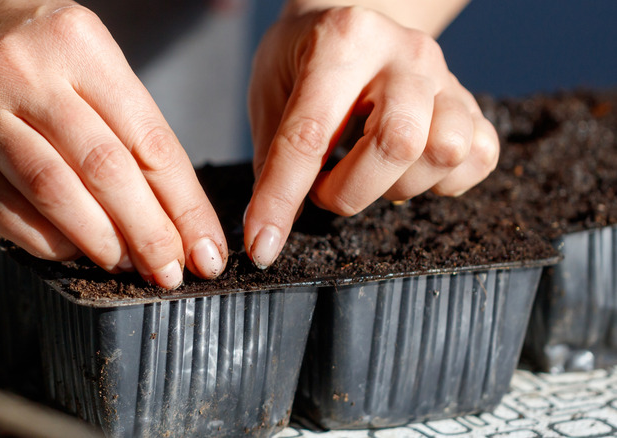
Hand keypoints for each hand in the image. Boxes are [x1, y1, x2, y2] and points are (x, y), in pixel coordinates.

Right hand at [0, 0, 226, 287]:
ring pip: (59, 194)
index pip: (151, 140)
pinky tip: (78, 253)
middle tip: (175, 271)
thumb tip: (168, 198)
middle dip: (153, 233)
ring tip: (134, 267)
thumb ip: (122, 113)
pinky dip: (53, 241)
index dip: (185, 203)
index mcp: (81, 46)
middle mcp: (32, 77)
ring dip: (105, 242)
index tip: (206, 243)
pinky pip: (11, 213)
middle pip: (110, 172)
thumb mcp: (79, 50)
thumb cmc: (15, 44)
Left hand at [244, 5, 498, 267]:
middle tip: (324, 189)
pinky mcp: (470, 101)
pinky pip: (479, 157)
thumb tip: (271, 229)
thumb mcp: (271, 91)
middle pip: (399, 142)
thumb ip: (272, 157)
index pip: (310, 135)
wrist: (354, 16)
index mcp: (342, 41)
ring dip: (398, 185)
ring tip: (368, 173)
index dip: (282, 199)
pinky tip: (407, 170)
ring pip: (445, 151)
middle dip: (352, 191)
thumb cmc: (305, 58)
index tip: (263, 247)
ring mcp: (444, 76)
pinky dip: (445, 181)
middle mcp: (403, 54)